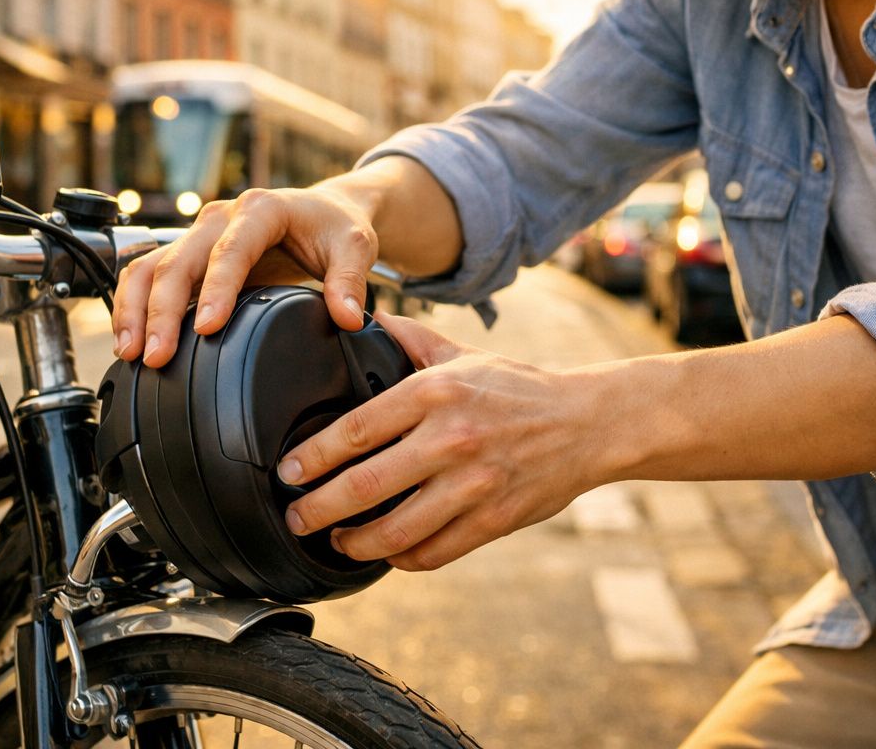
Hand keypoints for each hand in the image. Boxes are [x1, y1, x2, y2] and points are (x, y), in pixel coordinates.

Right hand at [111, 186, 378, 367]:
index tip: (206, 330)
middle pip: (178, 261)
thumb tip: (349, 319)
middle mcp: (219, 217)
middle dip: (162, 311)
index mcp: (259, 210)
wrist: (321, 211)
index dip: (215, 290)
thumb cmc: (334, 227)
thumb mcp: (354, 247)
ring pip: (150, 266)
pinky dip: (133, 306)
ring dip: (135, 310)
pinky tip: (129, 341)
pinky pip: (148, 275)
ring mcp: (198, 234)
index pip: (229, 251)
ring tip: (130, 354)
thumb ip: (350, 282)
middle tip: (156, 356)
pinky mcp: (189, 254)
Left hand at [277, 312, 612, 571]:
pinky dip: (401, 558)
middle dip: (318, 508)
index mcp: (434, 392)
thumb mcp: (463, 353)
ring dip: (354, 542)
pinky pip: (433, 552)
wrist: (589, 422)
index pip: (355, 429)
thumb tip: (366, 318)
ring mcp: (474, 483)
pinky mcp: (494, 519)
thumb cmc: (519, 388)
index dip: (312, 457)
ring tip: (335, 540)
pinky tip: (385, 551)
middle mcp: (450, 437)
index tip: (287, 472)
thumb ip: (412, 340)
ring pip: (395, 530)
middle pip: (364, 485)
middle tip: (295, 517)